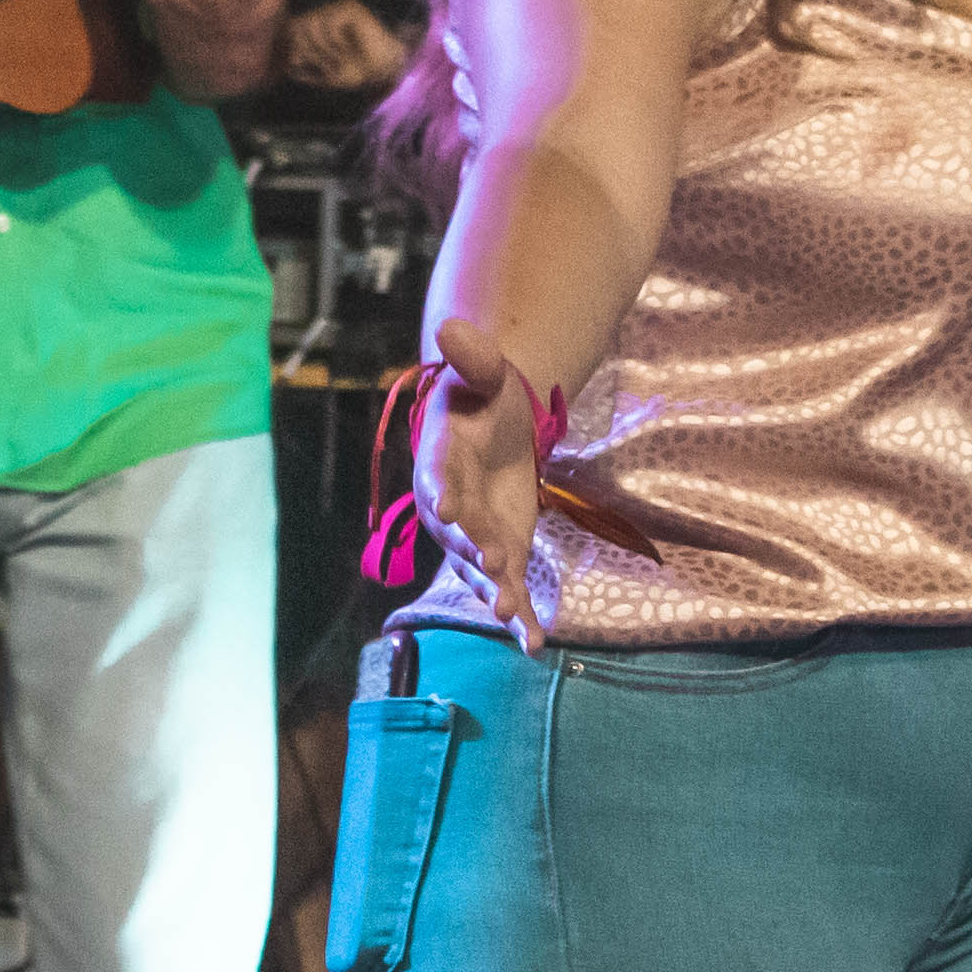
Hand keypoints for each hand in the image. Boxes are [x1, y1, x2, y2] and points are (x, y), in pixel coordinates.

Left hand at [282, 0, 411, 89]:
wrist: (387, 69)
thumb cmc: (359, 71)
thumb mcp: (325, 75)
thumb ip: (305, 71)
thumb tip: (287, 65)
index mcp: (314, 28)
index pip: (290, 30)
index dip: (294, 49)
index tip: (304, 66)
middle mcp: (322, 14)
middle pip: (297, 27)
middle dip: (309, 52)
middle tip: (328, 67)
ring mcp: (335, 9)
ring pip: (311, 25)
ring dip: (323, 50)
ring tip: (339, 61)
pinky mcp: (349, 8)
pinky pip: (329, 25)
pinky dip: (336, 43)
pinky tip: (349, 49)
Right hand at [413, 315, 557, 650]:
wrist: (492, 425)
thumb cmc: (482, 396)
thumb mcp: (483, 370)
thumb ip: (472, 357)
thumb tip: (449, 326)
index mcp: (439, 459)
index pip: (437, 475)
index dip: (442, 490)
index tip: (446, 506)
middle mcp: (449, 506)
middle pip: (459, 533)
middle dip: (475, 551)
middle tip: (494, 567)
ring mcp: (474, 535)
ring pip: (479, 570)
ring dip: (495, 592)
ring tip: (512, 614)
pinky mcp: (501, 552)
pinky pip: (508, 589)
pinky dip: (520, 617)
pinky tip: (535, 646)